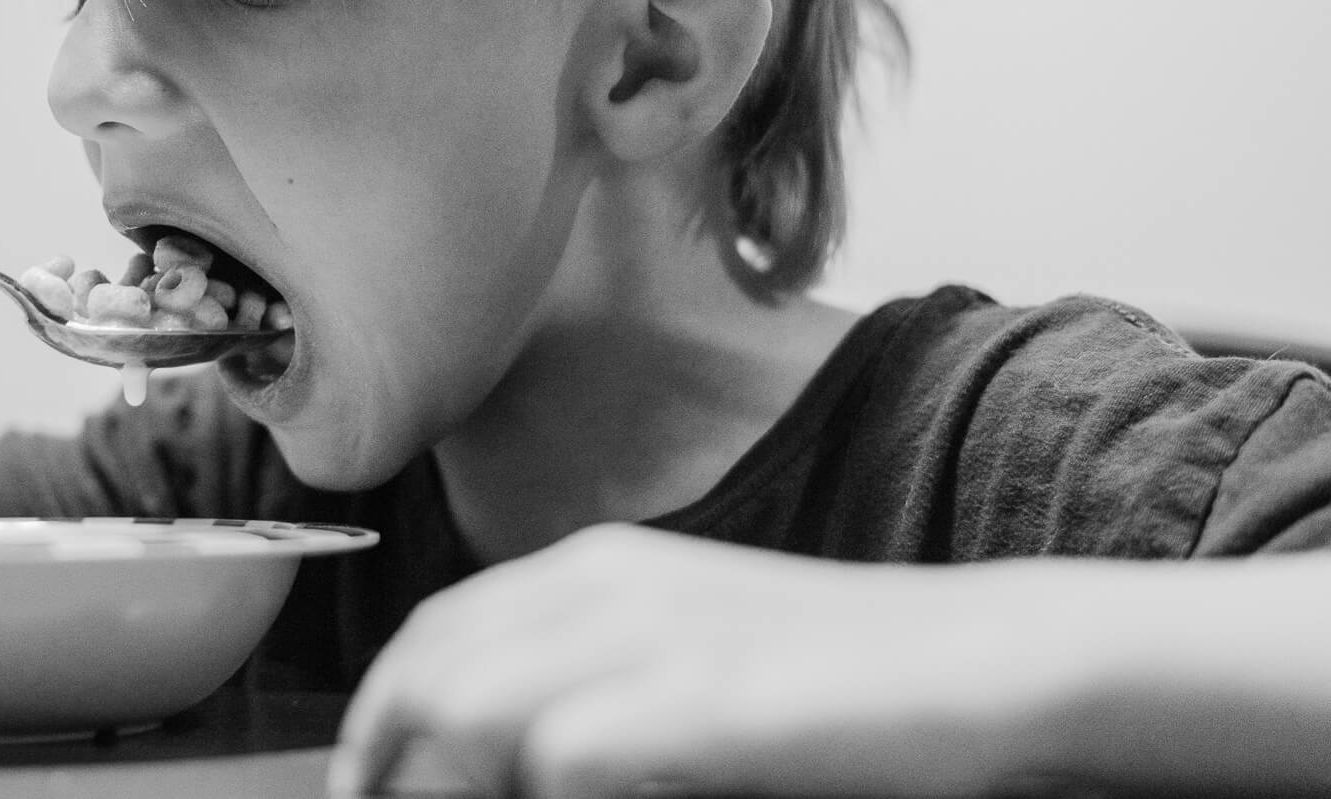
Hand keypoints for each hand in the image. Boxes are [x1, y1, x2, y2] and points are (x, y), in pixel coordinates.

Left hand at [330, 525, 1078, 797]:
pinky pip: (551, 760)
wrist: (977, 665)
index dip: (379, 715)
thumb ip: (596, 679)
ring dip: (437, 782)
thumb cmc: (838, 678)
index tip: (368, 786)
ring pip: (459, 707)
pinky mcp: (689, 698)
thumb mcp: (691, 650)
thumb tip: (517, 752)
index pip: (435, 633)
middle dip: (380, 757)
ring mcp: (644, 636)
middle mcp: (602, 586)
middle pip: (423, 669)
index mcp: (596, 568)